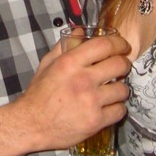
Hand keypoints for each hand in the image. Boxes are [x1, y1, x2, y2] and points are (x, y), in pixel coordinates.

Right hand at [11, 33, 130, 152]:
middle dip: (124, 64)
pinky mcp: (96, 121)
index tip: (123, 46)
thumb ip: (64, 46)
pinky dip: (116, 109)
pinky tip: (109, 107)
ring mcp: (91, 102)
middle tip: (120, 68)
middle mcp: (83, 80)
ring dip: (120, 89)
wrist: (31, 124)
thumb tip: (79, 30)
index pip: (105, 45)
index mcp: (70, 63)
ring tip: (112, 91)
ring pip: (123, 89)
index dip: (119, 43)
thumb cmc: (38, 94)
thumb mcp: (47, 65)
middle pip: (120, 65)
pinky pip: (120, 111)